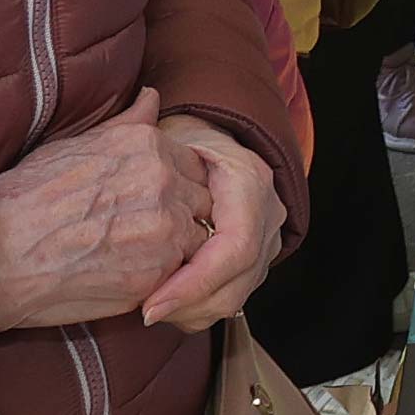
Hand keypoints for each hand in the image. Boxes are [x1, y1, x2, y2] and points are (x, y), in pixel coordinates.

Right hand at [0, 90, 212, 333]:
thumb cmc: (24, 198)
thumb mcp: (73, 144)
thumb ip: (126, 124)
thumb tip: (153, 96)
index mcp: (144, 143)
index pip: (193, 162)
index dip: (175, 185)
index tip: (148, 202)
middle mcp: (163, 179)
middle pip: (203, 197)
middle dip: (184, 214)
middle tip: (143, 232)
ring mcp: (165, 227)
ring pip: (198, 236)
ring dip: (177, 247)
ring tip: (135, 255)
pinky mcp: (158, 272)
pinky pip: (182, 272)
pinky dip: (165, 276)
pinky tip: (129, 275)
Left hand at [136, 114, 285, 331]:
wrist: (212, 147)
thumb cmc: (181, 141)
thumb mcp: (165, 133)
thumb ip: (148, 124)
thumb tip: (145, 101)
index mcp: (250, 182)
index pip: (234, 248)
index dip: (194, 283)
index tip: (150, 304)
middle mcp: (269, 213)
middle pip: (238, 281)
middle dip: (190, 305)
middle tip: (145, 313)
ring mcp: (268, 239)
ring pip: (236, 297)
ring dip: (192, 311)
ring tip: (151, 308)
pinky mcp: (257, 259)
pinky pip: (232, 297)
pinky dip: (199, 309)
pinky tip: (168, 303)